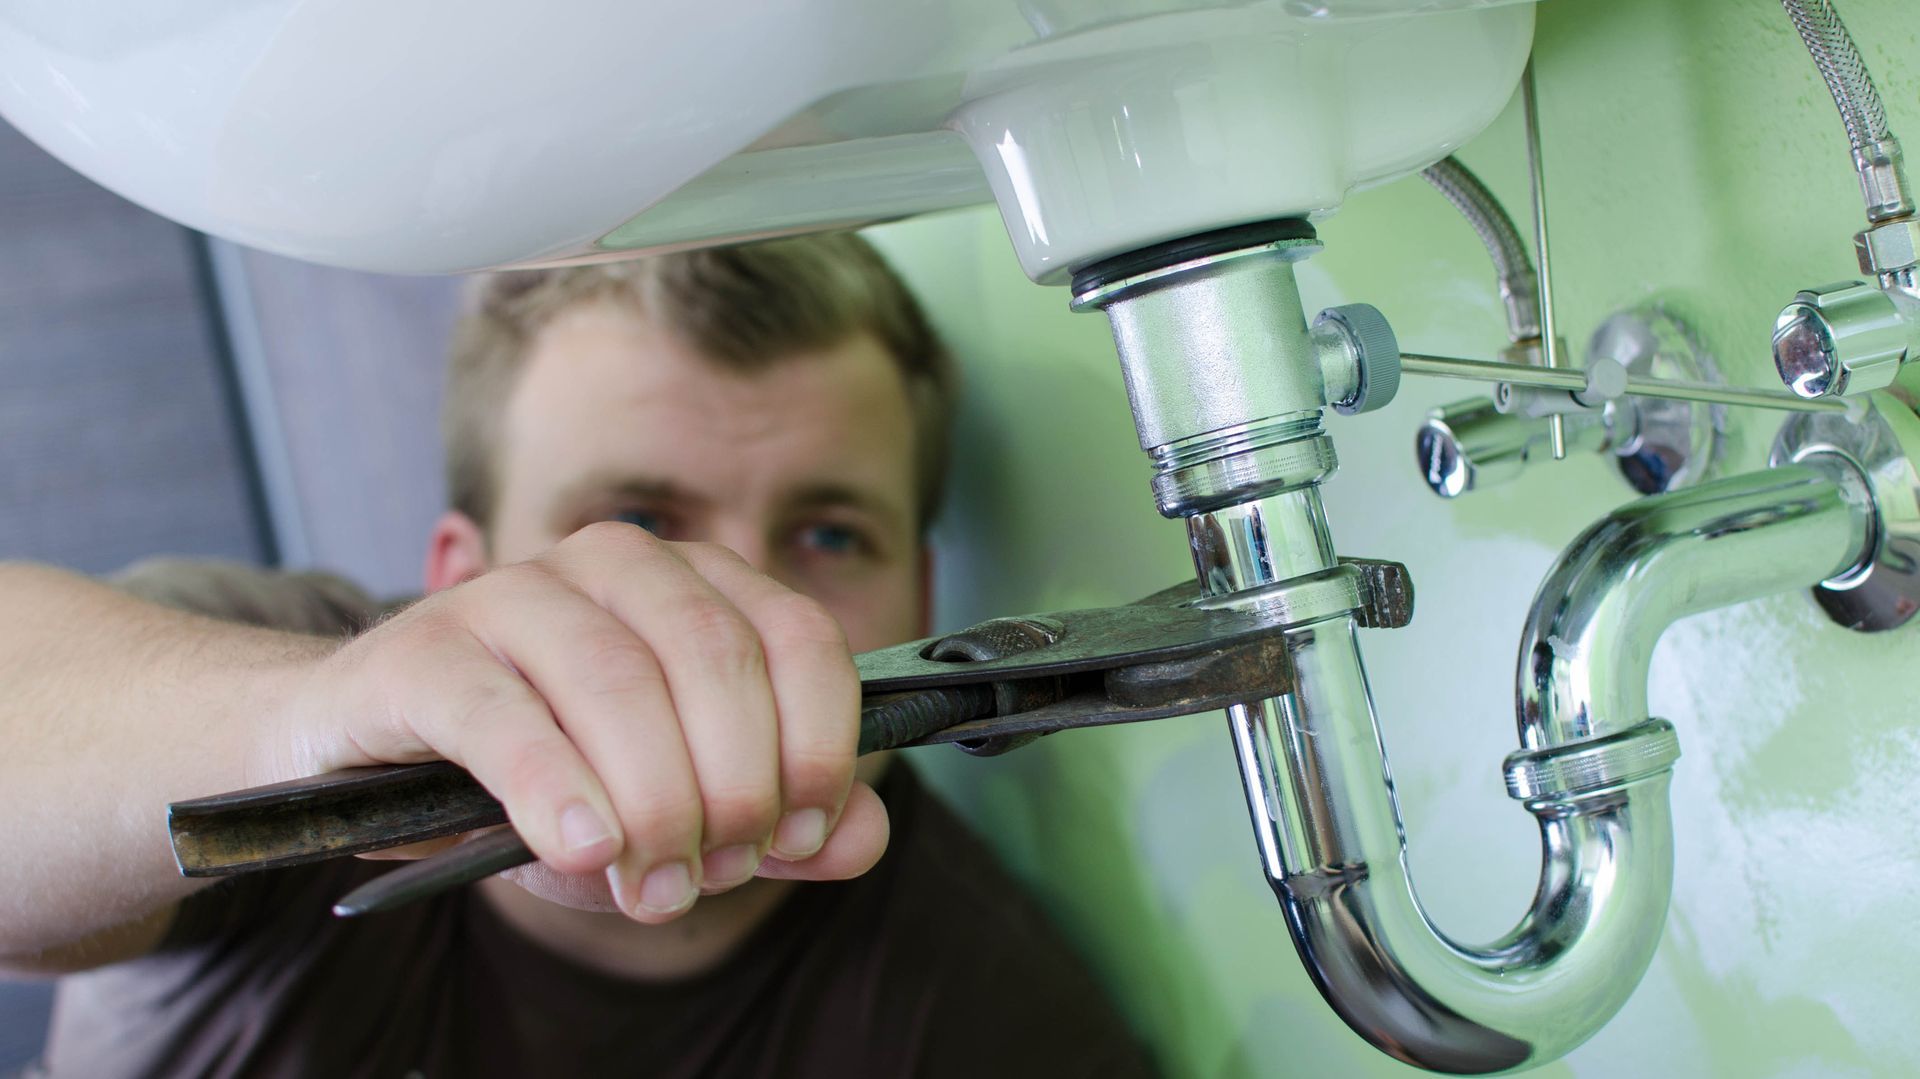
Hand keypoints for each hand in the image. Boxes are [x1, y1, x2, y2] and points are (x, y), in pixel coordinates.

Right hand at [262, 522, 886, 921]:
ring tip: (655, 885)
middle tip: (716, 872)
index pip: (797, 637)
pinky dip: (555, 786)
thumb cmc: (544, 774)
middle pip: (713, 659)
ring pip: (616, 680)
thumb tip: (859, 839)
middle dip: (734, 783)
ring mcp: (512, 594)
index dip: (818, 742)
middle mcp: (611, 564)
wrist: (372, 752)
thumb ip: (776, 822)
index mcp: (692, 581)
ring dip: (654, 799)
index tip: (805, 834)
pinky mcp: (423, 650)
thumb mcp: (677, 804)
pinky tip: (584, 847)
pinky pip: (504, 715)